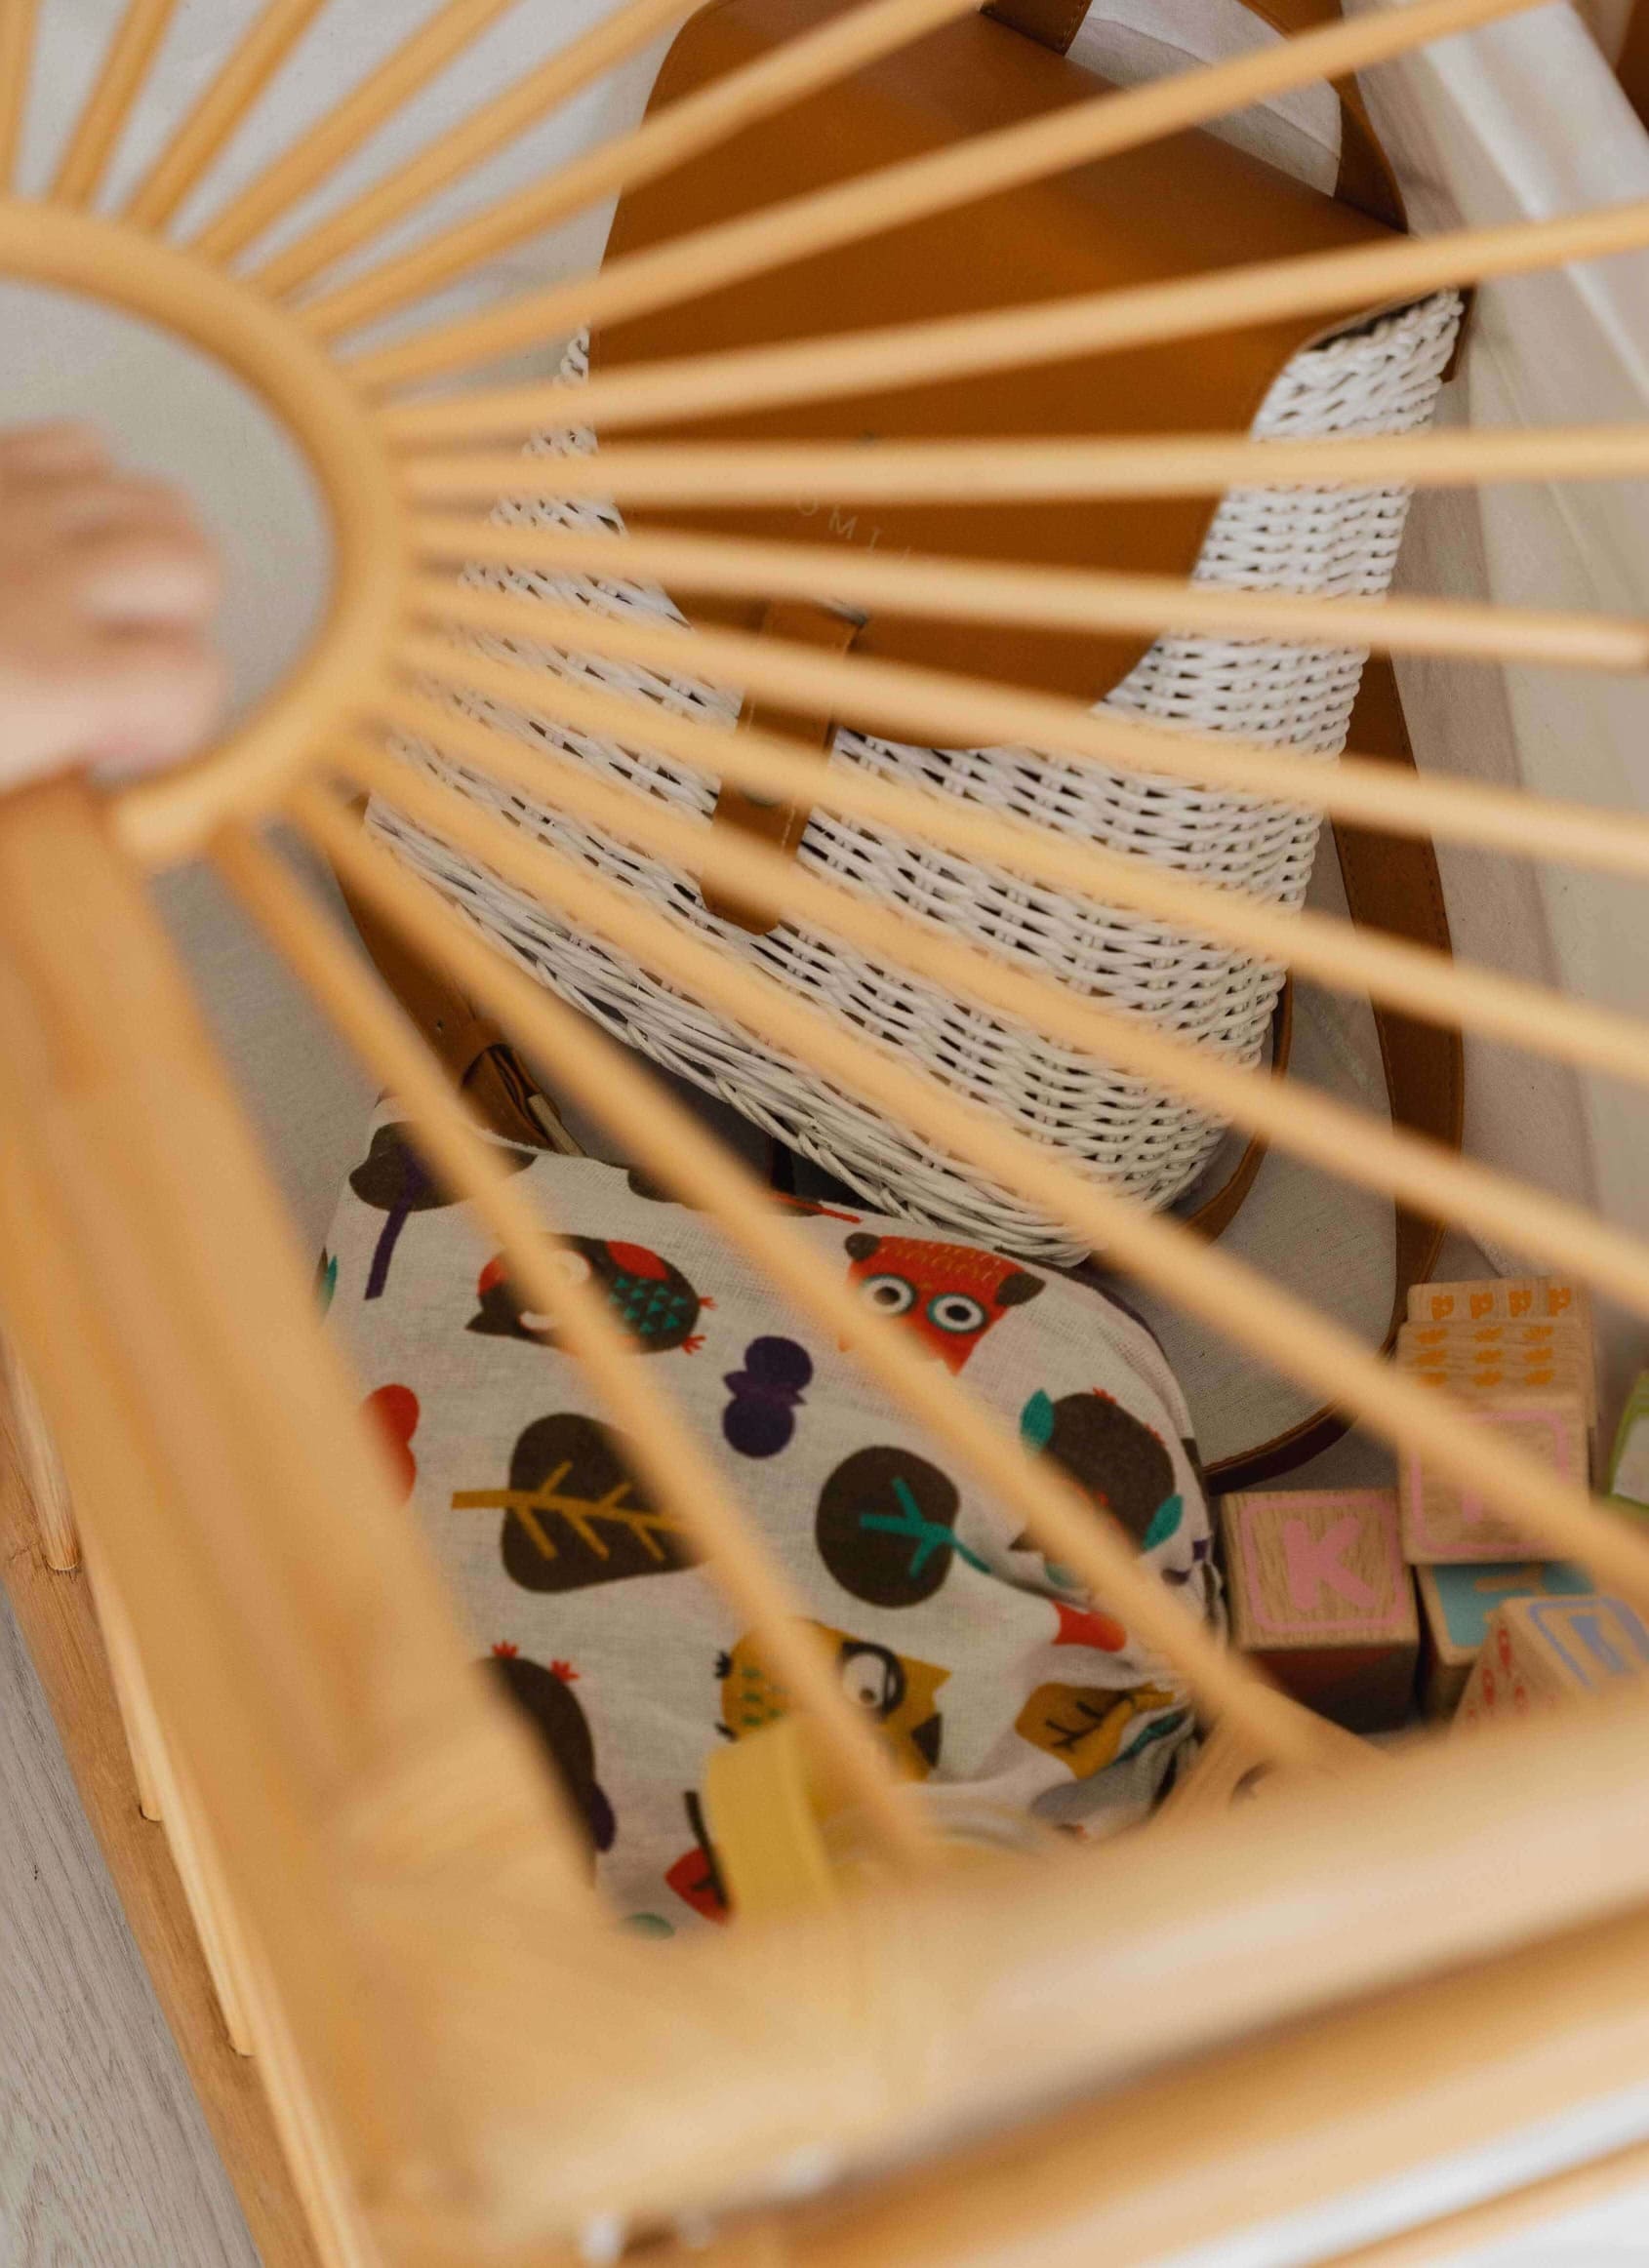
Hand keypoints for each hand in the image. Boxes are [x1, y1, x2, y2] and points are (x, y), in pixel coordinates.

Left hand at [0, 421, 223, 794]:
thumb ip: (53, 790)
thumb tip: (102, 786)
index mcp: (49, 680)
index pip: (197, 678)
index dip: (182, 722)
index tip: (130, 750)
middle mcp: (41, 577)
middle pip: (193, 568)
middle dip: (180, 625)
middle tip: (123, 673)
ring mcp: (8, 505)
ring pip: (155, 498)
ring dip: (151, 555)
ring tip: (106, 605)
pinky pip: (79, 445)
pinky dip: (90, 486)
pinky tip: (57, 542)